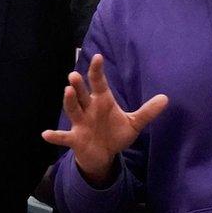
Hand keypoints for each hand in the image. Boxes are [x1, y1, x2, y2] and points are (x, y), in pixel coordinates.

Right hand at [42, 54, 167, 184]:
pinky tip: (45, 134)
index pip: (98, 82)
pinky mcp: (75, 139)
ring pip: (73, 110)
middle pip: (82, 94)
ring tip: (67, 91)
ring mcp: (80, 123)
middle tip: (74, 75)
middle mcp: (88, 108)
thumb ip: (147, 112)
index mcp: (102, 101)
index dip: (97, 70)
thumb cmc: (115, 134)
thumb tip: (166, 99)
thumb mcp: (134, 124)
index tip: (98, 57)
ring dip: (69, 101)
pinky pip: (64, 137)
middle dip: (78, 85)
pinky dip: (55, 136)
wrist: (103, 155)